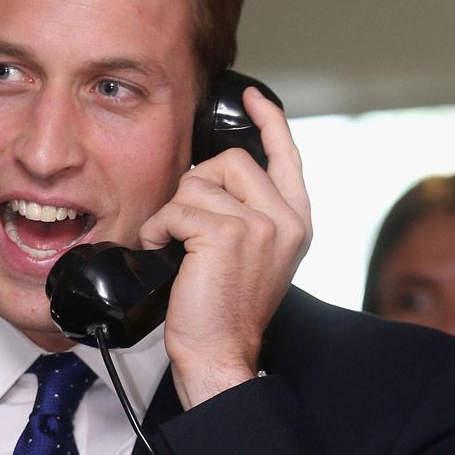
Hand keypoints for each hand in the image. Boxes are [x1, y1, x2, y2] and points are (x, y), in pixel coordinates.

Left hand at [140, 86, 311, 409]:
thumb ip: (249, 216)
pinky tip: (164, 253)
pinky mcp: (227, 234)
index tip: (251, 98)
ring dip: (173, 214)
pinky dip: (158, 230)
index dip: (268, 121)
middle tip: (186, 229)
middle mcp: (286, 220)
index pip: (287, 155)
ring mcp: (260, 225)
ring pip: (198, 184)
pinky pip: (177, 209)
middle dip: (197, 188)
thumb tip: (213, 180)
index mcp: (296, 223)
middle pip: (231, 161)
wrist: (221, 356)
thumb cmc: (226, 315)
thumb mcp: (253, 259)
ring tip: (175, 248)